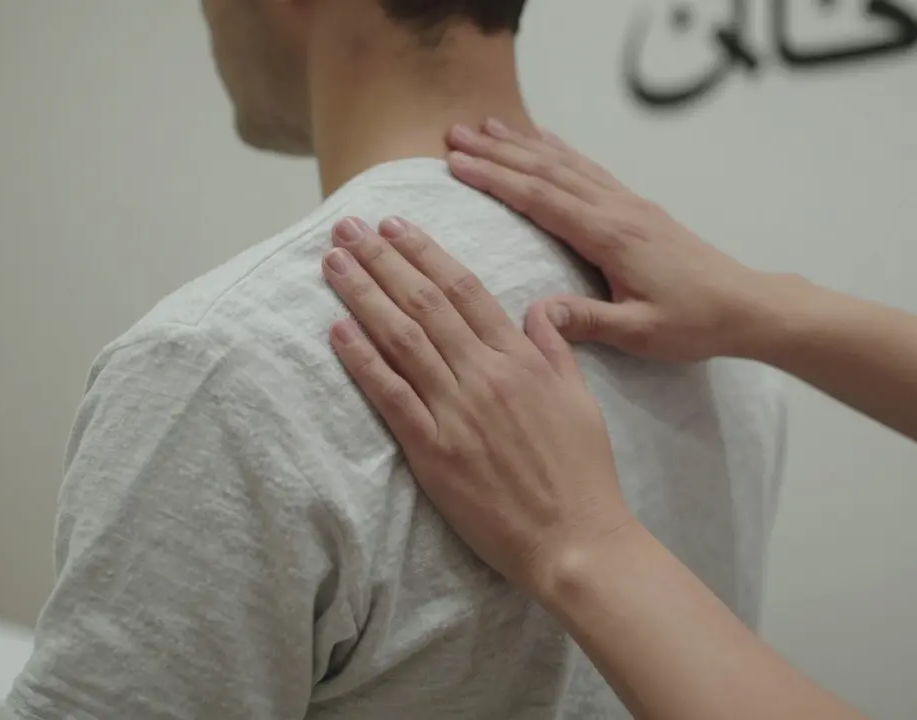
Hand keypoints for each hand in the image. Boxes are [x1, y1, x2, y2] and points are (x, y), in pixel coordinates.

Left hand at [320, 216, 634, 599]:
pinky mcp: (434, 452)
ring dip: (363, 295)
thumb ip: (554, 349)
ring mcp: (457, 412)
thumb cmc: (582, 474)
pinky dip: (362, 361)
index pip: (465, 290)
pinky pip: (391, 396)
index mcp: (521, 359)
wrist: (575, 538)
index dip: (425, 253)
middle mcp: (486, 375)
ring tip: (334, 262)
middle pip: (425, 303)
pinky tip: (337, 331)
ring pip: (402, 339)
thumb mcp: (581, 400)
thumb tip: (538, 309)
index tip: (396, 225)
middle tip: (348, 225)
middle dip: (383, 258)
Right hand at [446, 119, 794, 363]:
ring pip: (568, 164)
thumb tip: (535, 316)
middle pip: (548, 171)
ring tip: (487, 127)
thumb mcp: (640, 334)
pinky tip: (545, 141)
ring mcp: (629, 205)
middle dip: (498, 152)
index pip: (542, 199)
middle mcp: (618, 210)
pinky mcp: (638, 209)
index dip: (497, 179)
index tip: (458, 164)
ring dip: (524, 145)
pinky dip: (561, 151)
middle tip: (455, 135)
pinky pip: (591, 170)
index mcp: (612, 237)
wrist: (745, 305)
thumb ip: (587, 323)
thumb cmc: (694, 322)